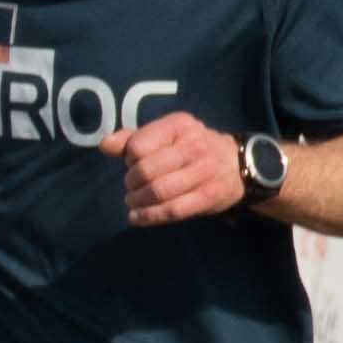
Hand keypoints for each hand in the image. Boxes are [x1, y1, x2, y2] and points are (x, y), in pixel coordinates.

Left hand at [110, 111, 249, 226]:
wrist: (237, 164)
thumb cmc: (190, 148)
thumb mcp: (165, 135)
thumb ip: (133, 138)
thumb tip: (105, 145)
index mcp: (179, 125)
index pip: (138, 145)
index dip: (128, 159)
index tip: (132, 164)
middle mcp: (194, 146)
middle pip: (147, 170)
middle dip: (131, 183)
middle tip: (130, 188)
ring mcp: (205, 172)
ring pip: (159, 191)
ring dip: (138, 201)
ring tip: (132, 202)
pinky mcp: (210, 196)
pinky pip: (173, 210)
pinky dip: (150, 216)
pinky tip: (137, 217)